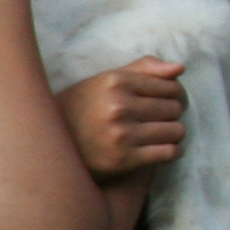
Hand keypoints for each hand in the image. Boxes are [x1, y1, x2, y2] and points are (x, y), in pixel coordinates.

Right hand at [58, 59, 188, 180]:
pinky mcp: (124, 160)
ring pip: (176, 130)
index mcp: (116, 82)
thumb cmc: (82, 108)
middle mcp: (119, 106)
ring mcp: (122, 134)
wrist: (49, 145)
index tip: (170, 101)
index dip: (176, 94)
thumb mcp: (105, 81)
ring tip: (163, 134)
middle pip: (174, 108)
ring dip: (174, 133)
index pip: (171, 86)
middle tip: (164, 118)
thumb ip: (143, 69)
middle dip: (173, 113)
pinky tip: (165, 150)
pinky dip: (173, 151)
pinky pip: (168, 152)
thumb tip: (180, 69)